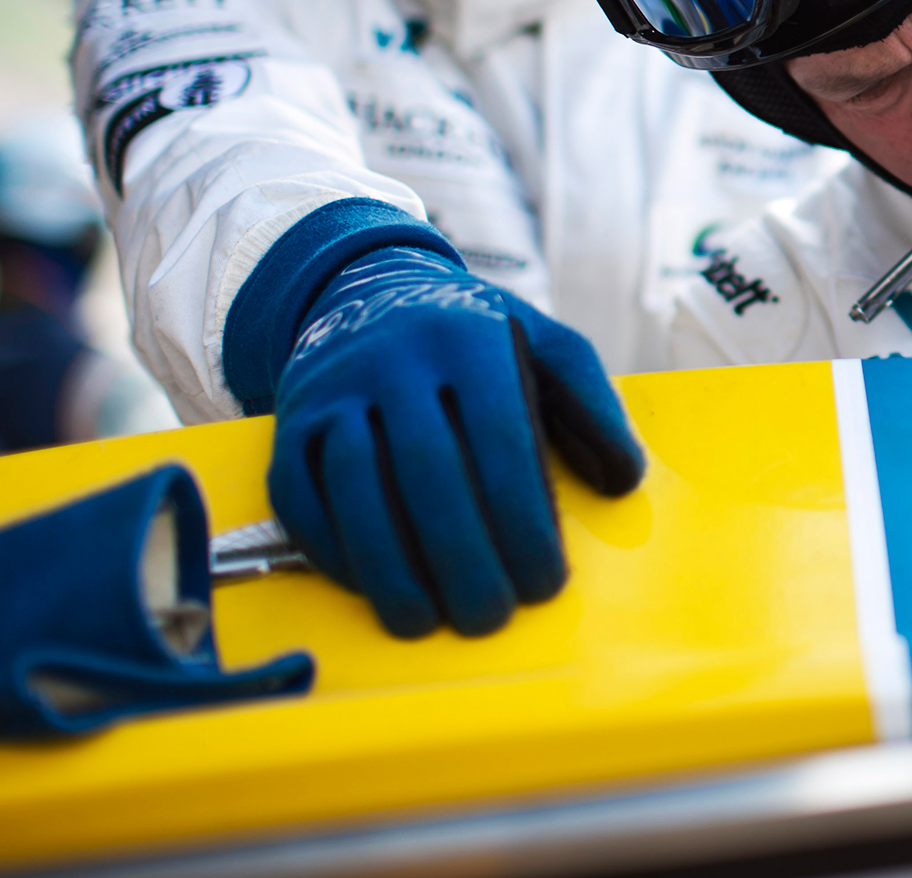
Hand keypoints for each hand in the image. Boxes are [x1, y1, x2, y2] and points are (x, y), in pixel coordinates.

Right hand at [265, 246, 644, 638]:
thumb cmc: (478, 338)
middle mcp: (396, 359)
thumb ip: (594, 405)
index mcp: (471, 340)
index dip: (521, 519)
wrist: (371, 291)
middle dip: (461, 556)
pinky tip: (370, 586)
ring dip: (389, 566)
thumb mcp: (548, 346)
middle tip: (489, 617)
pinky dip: (331, 549)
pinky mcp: (289, 423)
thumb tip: (623, 480)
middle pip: (426, 470)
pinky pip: (298, 495)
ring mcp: (334, 389)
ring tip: (424, 621)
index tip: (544, 582)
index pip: (498, 438)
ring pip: (355, 487)